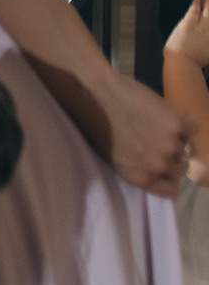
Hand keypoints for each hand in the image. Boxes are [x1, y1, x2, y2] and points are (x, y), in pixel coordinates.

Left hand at [93, 67, 191, 196]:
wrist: (93, 94)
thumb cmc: (95, 124)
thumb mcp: (115, 158)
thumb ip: (139, 167)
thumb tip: (159, 169)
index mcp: (139, 177)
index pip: (171, 191)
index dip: (169, 178)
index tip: (165, 168)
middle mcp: (157, 166)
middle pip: (180, 167)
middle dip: (172, 156)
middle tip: (157, 140)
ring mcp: (169, 145)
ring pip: (187, 147)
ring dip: (177, 137)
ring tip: (157, 125)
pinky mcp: (177, 124)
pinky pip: (192, 127)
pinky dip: (183, 121)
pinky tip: (166, 114)